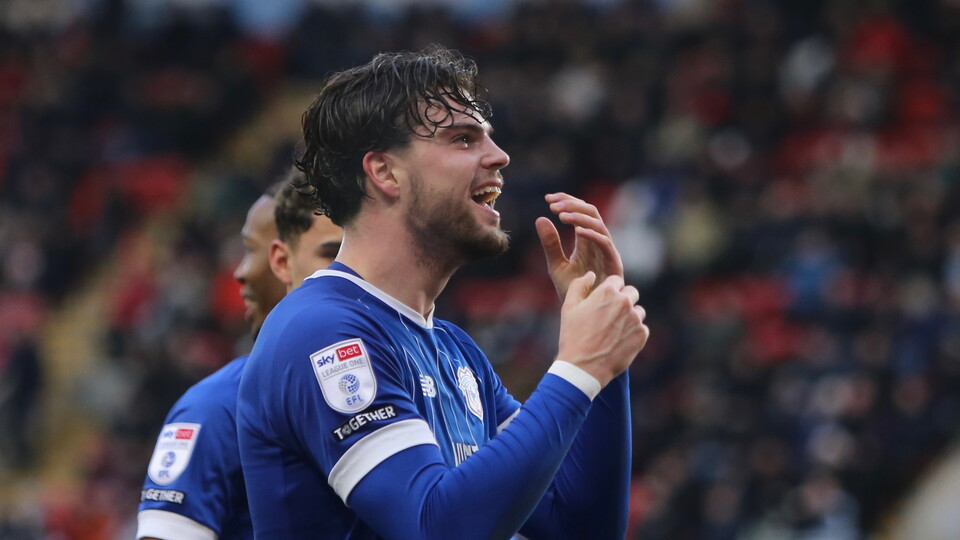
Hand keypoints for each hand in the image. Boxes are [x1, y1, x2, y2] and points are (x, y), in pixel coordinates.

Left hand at [536, 193, 622, 298]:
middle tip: (553, 205)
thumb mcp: (556, 265)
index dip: (567, 201)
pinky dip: (592, 234)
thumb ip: (550, 244)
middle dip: (572, 204)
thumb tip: (539, 218)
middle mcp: (598, 242)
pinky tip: (576, 230)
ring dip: (579, 217)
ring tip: (560, 215)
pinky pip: (605, 243)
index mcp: (586, 240)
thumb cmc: (574, 292)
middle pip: (591, 212)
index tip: (548, 199)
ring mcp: (607, 252)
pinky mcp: (613, 264)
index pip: (580, 212)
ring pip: (598, 224)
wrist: (585, 315)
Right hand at [557, 272, 648, 386]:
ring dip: (629, 317)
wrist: (583, 367)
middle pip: (631, 293)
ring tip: (613, 331)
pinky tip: (619, 341)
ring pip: (638, 311)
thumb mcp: (568, 307)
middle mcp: (625, 302)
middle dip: (622, 300)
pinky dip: (633, 333)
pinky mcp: (642, 335)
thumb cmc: (573, 336)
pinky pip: (642, 328)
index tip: (602, 301)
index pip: (616, 281)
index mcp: (607, 292)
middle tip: (609, 316)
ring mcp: (635, 319)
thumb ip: (579, 285)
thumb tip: (591, 275)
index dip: (609, 290)